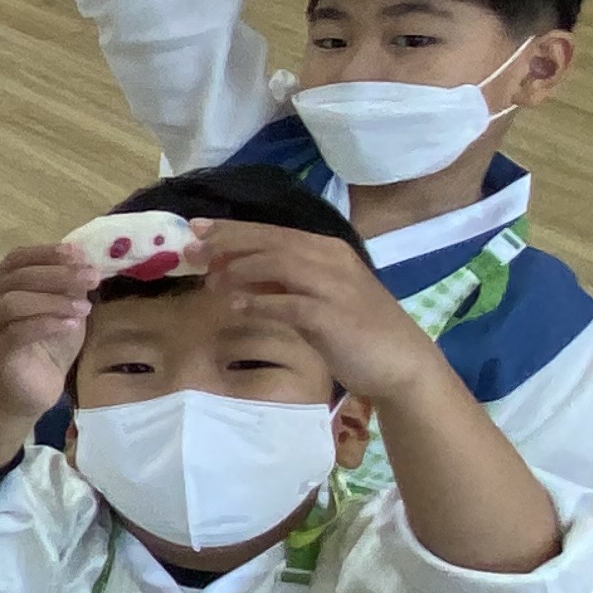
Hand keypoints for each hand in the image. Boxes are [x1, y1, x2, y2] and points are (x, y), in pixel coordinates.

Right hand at [0, 242, 100, 426]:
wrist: (30, 392)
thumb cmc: (46, 347)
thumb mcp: (64, 310)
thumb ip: (68, 286)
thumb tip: (83, 260)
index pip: (16, 259)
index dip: (46, 253)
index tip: (78, 254)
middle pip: (17, 278)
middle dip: (58, 274)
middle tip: (92, 277)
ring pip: (13, 303)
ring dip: (53, 300)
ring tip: (85, 307)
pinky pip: (17, 333)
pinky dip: (47, 324)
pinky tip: (71, 326)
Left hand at [190, 220, 443, 397]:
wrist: (401, 363)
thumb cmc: (355, 331)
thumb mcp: (314, 298)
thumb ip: (281, 284)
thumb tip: (235, 274)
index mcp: (327, 250)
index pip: (273, 231)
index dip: (232, 229)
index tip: (195, 228)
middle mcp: (331, 260)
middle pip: (271, 240)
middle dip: (227, 243)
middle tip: (191, 251)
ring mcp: (333, 286)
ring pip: (278, 263)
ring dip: (240, 270)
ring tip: (212, 282)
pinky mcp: (332, 316)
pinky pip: (289, 303)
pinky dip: (260, 302)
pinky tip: (237, 306)